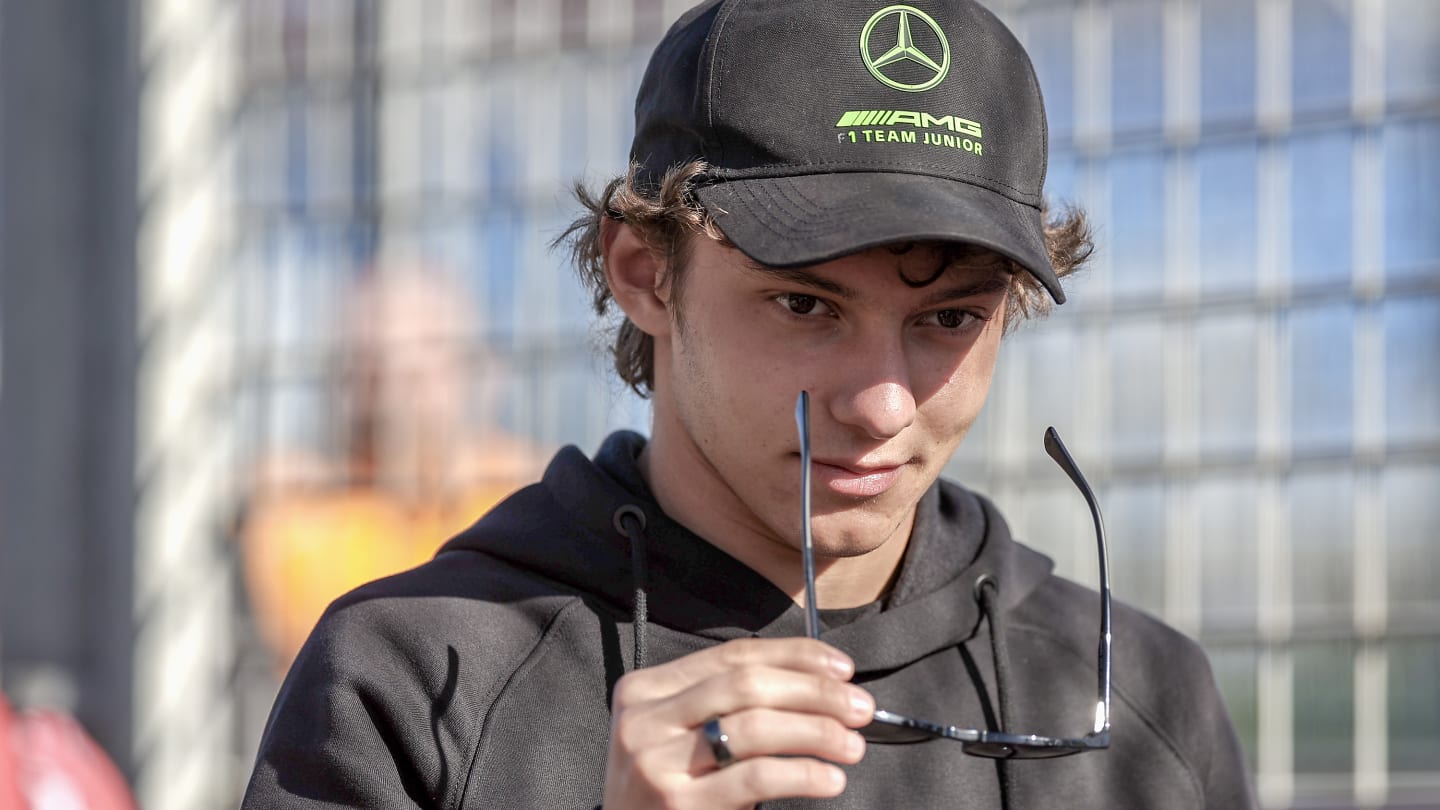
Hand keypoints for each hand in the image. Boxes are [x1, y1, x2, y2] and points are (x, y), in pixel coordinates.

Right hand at [600, 637, 872, 808]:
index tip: (842, 668)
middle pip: (747, 685)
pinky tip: (829, 778)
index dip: (794, 656)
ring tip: (852, 744)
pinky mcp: (677, 804)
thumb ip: (724, 705)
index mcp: (644, 690)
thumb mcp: (679, 737)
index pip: (732, 656)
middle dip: (814, 691)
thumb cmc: (667, 791)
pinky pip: (757, 776)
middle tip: (859, 706)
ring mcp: (656, 763)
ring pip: (755, 727)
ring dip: (817, 731)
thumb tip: (817, 681)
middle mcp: (644, 720)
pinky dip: (803, 773)